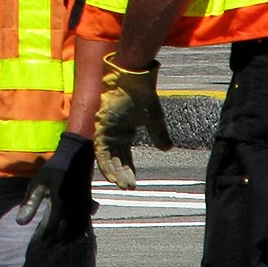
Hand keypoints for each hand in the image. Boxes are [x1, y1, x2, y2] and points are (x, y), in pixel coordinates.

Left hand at [16, 132, 94, 243]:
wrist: (76, 156)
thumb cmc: (55, 169)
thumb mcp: (38, 183)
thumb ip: (30, 203)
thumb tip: (19, 223)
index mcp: (60, 203)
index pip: (53, 227)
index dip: (47, 236)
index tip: (40, 243)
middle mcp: (73, 207)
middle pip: (67, 232)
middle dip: (58, 241)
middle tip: (49, 247)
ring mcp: (82, 207)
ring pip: (78, 230)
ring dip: (69, 238)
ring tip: (60, 243)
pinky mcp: (87, 205)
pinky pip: (84, 223)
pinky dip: (78, 232)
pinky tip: (72, 234)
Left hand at [95, 53, 172, 189]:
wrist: (135, 78)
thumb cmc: (143, 94)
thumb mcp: (154, 119)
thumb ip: (159, 134)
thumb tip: (167, 149)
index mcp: (123, 130)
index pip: (124, 155)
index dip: (128, 169)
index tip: (133, 183)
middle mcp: (113, 132)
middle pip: (115, 158)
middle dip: (121, 174)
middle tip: (127, 188)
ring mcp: (106, 129)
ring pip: (106, 156)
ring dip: (113, 172)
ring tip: (121, 186)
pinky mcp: (102, 126)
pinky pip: (101, 149)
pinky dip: (105, 163)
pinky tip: (111, 176)